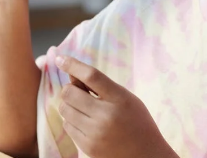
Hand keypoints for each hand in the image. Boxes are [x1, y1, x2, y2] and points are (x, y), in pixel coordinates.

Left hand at [56, 56, 178, 157]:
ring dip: (70, 106)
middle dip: (70, 90)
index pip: (92, 75)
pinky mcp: (88, 146)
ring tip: (86, 110)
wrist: (146, 155)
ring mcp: (96, 133)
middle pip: (69, 93)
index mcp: (120, 98)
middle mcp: (107, 116)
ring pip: (64, 109)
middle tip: (81, 93)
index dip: (73, 64)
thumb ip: (100, 86)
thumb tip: (71, 75)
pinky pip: (67, 126)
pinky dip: (72, 121)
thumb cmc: (136, 121)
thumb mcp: (125, 98)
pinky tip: (87, 124)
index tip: (60, 59)